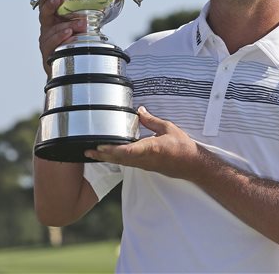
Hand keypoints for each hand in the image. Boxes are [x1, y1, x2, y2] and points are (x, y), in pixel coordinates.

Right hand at [38, 0, 85, 76]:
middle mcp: (47, 29)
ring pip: (53, 30)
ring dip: (66, 24)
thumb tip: (93, 11)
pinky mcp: (48, 52)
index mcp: (52, 21)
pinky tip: (69, 34)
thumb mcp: (78, 29)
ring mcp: (46, 41)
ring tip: (78, 23)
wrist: (68, 67)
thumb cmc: (72, 45)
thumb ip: (81, 20)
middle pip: (45, 15)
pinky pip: (53, 43)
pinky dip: (61, 38)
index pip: (47, 7)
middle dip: (50, 5)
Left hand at [84, 107, 201, 179]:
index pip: (128, 150)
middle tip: (87, 150)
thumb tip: (139, 111)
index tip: (100, 145)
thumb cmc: (182, 146)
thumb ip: (151, 120)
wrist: (191, 164)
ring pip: (121, 163)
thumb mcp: (167, 128)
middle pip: (119, 159)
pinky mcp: (145, 167)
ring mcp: (144, 165)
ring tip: (93, 153)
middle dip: (103, 155)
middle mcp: (145, 159)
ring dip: (107, 158)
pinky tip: (109, 154)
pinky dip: (116, 159)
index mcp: (151, 148)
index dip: (112, 149)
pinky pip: (127, 163)